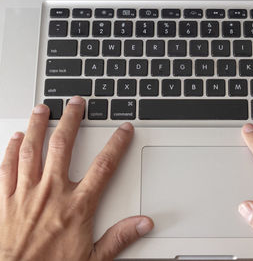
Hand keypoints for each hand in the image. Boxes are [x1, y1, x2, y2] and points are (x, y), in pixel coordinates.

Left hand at [0, 96, 152, 260]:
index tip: (123, 129)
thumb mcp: (94, 259)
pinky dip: (11, 150)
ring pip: (32, 151)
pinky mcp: (5, 200)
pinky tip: (15, 137)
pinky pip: (6, 168)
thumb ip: (120, 237)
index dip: (117, 144)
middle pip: (63, 147)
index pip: (104, 166)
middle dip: (71, 121)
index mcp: (77, 206)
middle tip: (75, 103)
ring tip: (43, 109)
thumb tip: (144, 224)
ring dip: (38, 127)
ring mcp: (26, 194)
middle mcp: (52, 193)